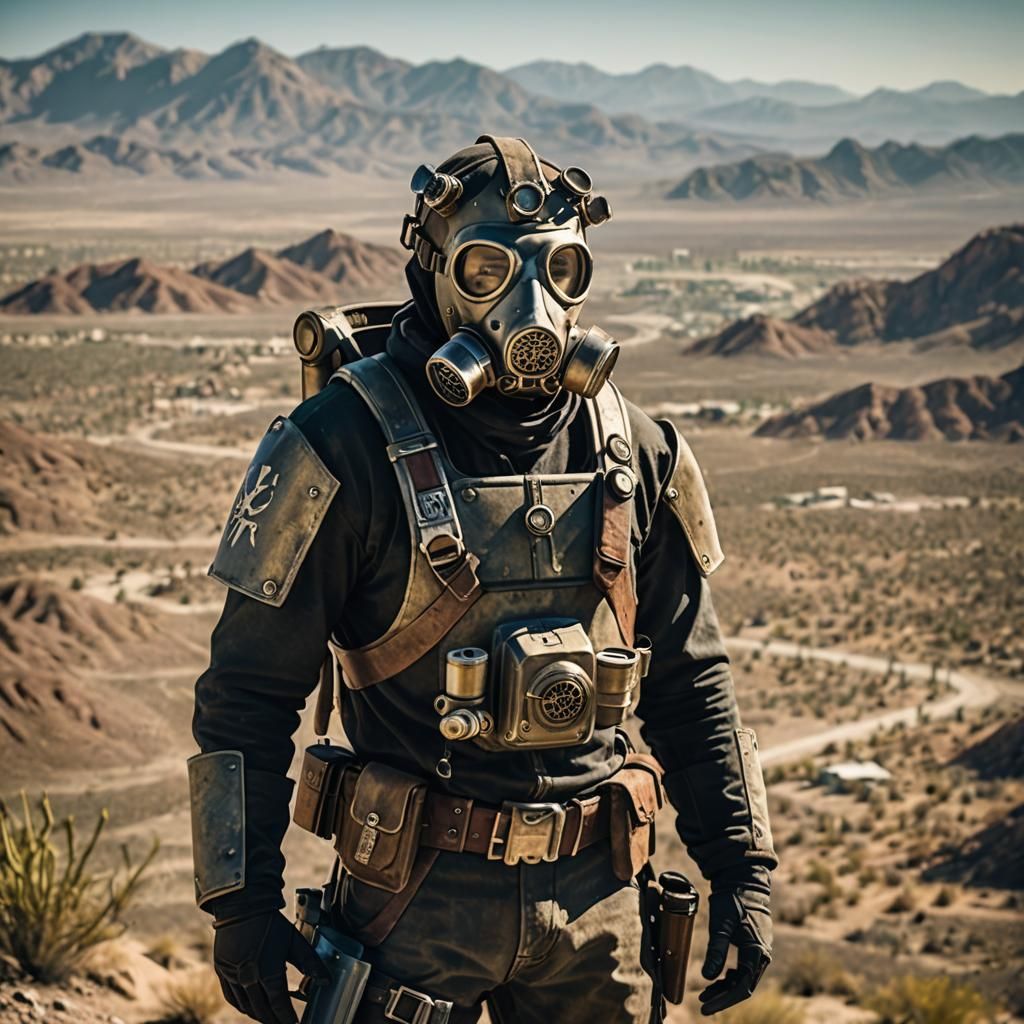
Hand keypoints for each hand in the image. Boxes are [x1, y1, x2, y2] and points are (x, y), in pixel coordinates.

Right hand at [213, 910, 328, 1023]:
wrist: (244, 906)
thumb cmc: (272, 923)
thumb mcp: (295, 942)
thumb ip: (311, 963)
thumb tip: (326, 981)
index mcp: (268, 971)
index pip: (279, 1004)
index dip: (288, 1017)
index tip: (295, 1023)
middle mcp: (249, 977)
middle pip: (262, 1009)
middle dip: (274, 1020)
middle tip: (283, 1023)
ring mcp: (233, 975)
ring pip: (246, 1006)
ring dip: (258, 1015)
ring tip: (269, 1018)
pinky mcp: (222, 971)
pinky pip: (231, 996)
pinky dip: (241, 1006)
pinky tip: (249, 1007)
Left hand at [698, 886, 771, 1015]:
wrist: (743, 881)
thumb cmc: (733, 900)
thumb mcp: (721, 924)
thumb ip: (716, 950)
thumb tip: (707, 976)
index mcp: (756, 951)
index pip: (742, 987)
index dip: (724, 1000)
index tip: (706, 1007)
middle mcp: (762, 955)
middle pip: (743, 986)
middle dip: (723, 997)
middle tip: (703, 1005)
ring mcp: (759, 950)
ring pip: (743, 978)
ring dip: (725, 988)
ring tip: (705, 993)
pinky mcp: (753, 946)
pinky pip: (743, 968)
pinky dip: (730, 976)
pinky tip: (718, 978)